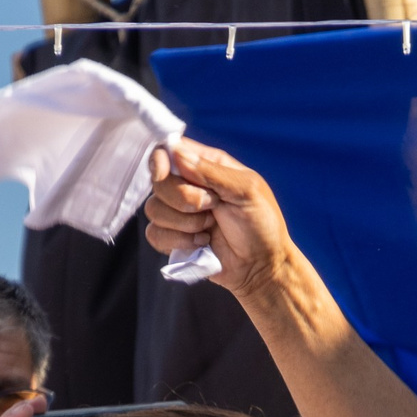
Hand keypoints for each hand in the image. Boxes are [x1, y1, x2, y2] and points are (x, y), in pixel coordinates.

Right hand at [146, 141, 291, 302]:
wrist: (262, 266)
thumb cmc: (262, 224)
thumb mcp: (246, 190)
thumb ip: (211, 171)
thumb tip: (176, 153)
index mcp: (205, 165)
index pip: (168, 150)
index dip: (160, 159)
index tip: (166, 172)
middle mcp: (187, 185)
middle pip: (158, 182)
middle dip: (184, 199)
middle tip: (213, 207)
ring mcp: (178, 213)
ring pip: (153, 209)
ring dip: (184, 223)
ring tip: (210, 228)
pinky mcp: (173, 238)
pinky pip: (154, 234)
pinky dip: (178, 241)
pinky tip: (201, 243)